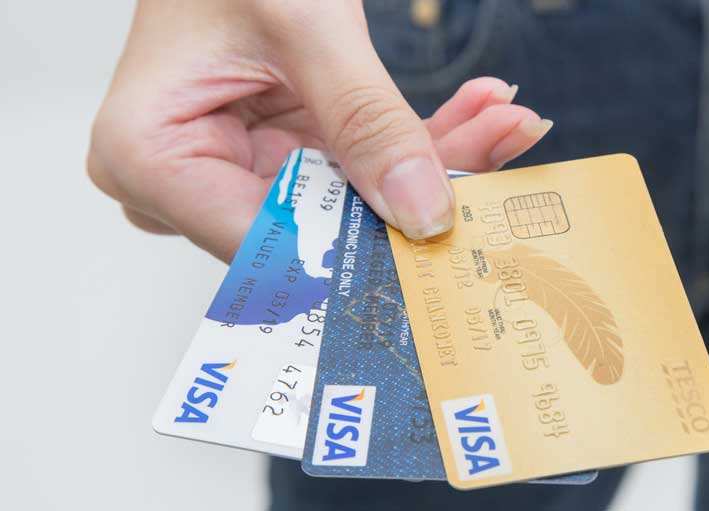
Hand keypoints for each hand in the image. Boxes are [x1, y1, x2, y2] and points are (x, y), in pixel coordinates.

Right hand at [88, 0, 550, 261]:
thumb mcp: (305, 28)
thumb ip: (367, 121)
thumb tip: (422, 211)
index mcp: (152, 160)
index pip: (265, 243)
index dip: (357, 251)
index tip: (439, 242)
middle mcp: (188, 182)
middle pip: (322, 224)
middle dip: (419, 192)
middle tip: (496, 156)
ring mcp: (239, 170)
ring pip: (356, 198)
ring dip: (436, 160)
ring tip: (503, 124)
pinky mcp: (284, 155)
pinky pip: (360, 165)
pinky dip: (420, 140)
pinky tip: (479, 112)